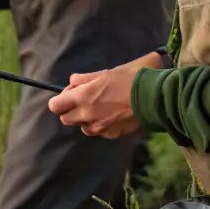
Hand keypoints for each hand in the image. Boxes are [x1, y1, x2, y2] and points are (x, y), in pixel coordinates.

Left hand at [48, 52, 163, 137]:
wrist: (153, 97)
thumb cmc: (130, 79)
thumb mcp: (106, 73)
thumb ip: (85, 79)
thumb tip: (72, 83)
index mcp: (83, 97)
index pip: (56, 106)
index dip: (59, 100)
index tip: (69, 94)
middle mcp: (88, 116)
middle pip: (66, 119)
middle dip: (71, 110)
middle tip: (84, 99)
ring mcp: (99, 128)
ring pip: (83, 127)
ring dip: (86, 119)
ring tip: (101, 107)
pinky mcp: (112, 135)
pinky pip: (99, 131)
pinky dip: (101, 124)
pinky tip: (113, 114)